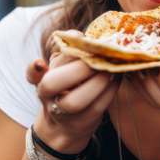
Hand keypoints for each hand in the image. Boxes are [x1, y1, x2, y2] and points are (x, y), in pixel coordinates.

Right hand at [26, 31, 120, 153]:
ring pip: (76, 100)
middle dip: (78, 68)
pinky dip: (109, 91)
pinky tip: (116, 78)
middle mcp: (48, 98)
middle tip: (98, 57)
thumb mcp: (61, 70)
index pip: (43, 67)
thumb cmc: (67, 88)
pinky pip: (97, 107)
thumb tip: (76, 33)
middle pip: (53, 84)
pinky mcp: (83, 124)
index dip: (54, 57)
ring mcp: (64, 114)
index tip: (67, 47)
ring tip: (111, 68)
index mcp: (43, 81)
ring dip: (98, 81)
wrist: (65, 126)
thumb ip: (67, 52)